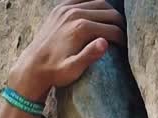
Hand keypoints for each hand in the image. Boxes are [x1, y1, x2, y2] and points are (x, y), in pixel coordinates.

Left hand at [8, 0, 126, 101]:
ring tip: (113, 26)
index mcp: (81, 28)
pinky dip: (93, 5)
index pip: (112, 29)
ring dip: (109, 13)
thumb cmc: (55, 71)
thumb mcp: (73, 69)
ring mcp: (66, 8)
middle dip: (119, 24)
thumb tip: (105, 42)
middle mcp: (74, 13)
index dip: (122, 39)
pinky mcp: (60, 8)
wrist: (32, 66)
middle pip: (109, 12)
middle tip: (122, 36)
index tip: (125, 48)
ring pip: (99, 2)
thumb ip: (89, 56)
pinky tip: (98, 15)